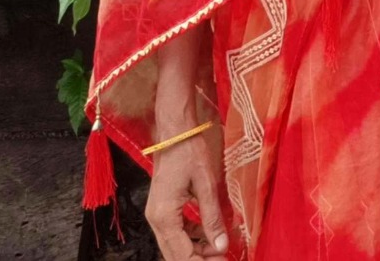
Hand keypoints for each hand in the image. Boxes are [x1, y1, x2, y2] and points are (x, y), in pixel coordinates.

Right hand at [145, 130, 230, 260]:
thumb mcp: (206, 186)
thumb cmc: (189, 153)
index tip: (224, 260)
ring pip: (174, 245)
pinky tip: (208, 233)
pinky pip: (175, 232)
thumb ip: (212, 218)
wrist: (175, 131)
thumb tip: (222, 245)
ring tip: (219, 247)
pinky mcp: (161, 208)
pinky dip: (191, 237)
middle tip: (223, 257)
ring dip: (196, 250)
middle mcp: (155, 220)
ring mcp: (156, 214)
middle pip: (175, 255)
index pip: (182, 255)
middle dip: (199, 259)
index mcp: (164, 217)